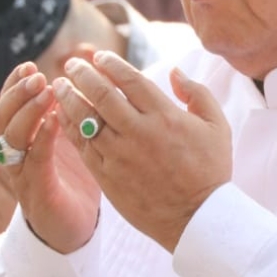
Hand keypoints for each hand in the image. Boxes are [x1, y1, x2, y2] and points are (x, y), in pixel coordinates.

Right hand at [0, 63, 100, 255]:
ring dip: (28, 111)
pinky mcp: (40, 194)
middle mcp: (16, 160)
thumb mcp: (71, 145)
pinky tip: (54, 120)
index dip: (12, 87)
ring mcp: (25, 177)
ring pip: (12, 139)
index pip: (7, 110)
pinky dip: (42, 138)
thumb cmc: (74, 186)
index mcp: (21, 145)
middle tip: (36, 75)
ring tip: (45, 91)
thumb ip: (67, 118)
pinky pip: (35, 162)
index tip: (28, 66)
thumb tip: (77, 82)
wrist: (75, 235)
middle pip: (2, 120)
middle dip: (16, 94)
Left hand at [52, 50, 231, 252]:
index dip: (110, 64)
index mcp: (165, 116)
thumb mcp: (217, 126)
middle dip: (82, 75)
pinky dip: (69, 127)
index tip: (99, 57)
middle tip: (72, 66)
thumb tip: (174, 71)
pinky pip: (82, 146)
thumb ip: (197, 93)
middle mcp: (139, 132)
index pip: (129, 80)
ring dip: (69, 98)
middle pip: (101, 94)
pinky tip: (61, 115)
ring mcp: (120, 155)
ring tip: (59, 86)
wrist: (197, 218)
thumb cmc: (210, 170)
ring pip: (85, 119)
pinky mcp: (108, 176)